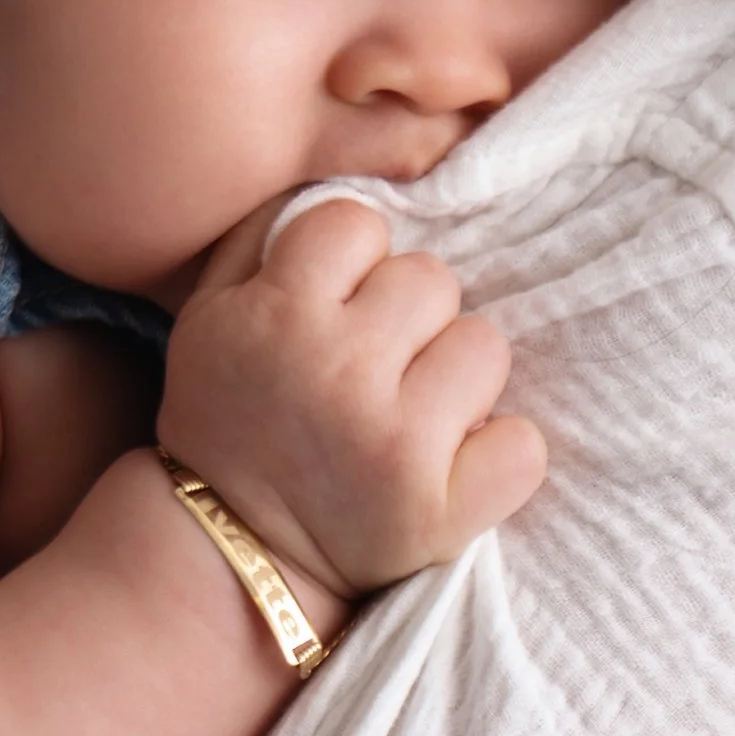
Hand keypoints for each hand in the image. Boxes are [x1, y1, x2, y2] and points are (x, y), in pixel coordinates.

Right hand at [159, 195, 545, 608]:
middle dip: (409, 319)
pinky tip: (452, 466)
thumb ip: (267, 236)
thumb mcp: (209, 315)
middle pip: (432, 278)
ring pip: (485, 346)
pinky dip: (500, 456)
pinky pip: (524, 445)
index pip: (358, 224)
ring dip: (456, 378)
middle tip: (370, 371)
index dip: (352, 264)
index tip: (332, 309)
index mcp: (273, 315)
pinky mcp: (440, 512)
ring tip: (409, 415)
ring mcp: (393, 443)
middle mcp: (335, 372)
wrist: (230, 556)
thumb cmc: (233, 417)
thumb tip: (352, 179)